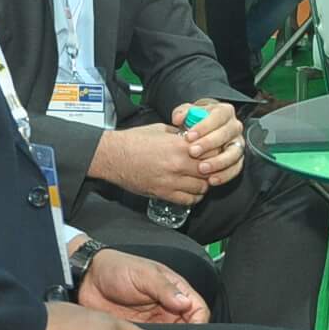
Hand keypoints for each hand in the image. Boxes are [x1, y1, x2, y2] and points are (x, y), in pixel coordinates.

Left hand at [76, 248, 209, 324]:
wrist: (86, 279)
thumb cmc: (116, 268)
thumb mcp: (143, 274)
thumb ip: (165, 288)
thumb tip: (185, 302)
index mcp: (175, 290)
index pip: (199, 310)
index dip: (200, 323)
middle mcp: (168, 307)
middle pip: (189, 328)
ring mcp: (154, 321)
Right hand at [90, 123, 210, 202]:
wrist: (113, 156)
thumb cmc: (133, 141)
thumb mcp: (160, 129)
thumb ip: (179, 134)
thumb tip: (192, 137)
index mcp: (179, 146)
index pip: (212, 153)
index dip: (215, 154)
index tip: (213, 154)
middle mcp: (178, 164)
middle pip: (210, 171)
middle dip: (212, 170)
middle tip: (209, 168)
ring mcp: (171, 181)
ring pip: (201, 187)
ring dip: (204, 184)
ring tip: (200, 180)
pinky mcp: (163, 193)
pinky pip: (187, 200)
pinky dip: (193, 197)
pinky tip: (191, 191)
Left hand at [172, 99, 245, 187]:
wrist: (204, 133)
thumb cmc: (196, 122)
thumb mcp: (187, 113)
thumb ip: (182, 113)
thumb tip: (179, 119)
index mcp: (225, 112)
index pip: (218, 116)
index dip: (204, 126)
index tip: (190, 136)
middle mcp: (234, 127)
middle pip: (226, 134)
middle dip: (209, 144)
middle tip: (193, 152)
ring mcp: (238, 144)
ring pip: (233, 153)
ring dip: (218, 162)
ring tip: (202, 169)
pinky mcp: (238, 159)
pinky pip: (235, 168)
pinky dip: (225, 175)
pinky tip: (212, 179)